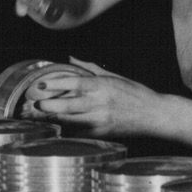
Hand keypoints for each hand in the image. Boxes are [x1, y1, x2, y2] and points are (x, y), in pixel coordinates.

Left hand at [26, 65, 158, 137]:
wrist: (154, 114)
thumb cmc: (135, 94)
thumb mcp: (114, 76)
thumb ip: (90, 67)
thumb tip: (71, 58)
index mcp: (102, 85)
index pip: (73, 82)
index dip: (54, 84)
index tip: (40, 85)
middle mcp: (99, 102)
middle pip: (66, 104)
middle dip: (48, 105)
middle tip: (36, 104)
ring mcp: (100, 119)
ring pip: (70, 120)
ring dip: (54, 118)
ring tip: (43, 116)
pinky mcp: (102, 133)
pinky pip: (79, 133)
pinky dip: (67, 130)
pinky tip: (59, 128)